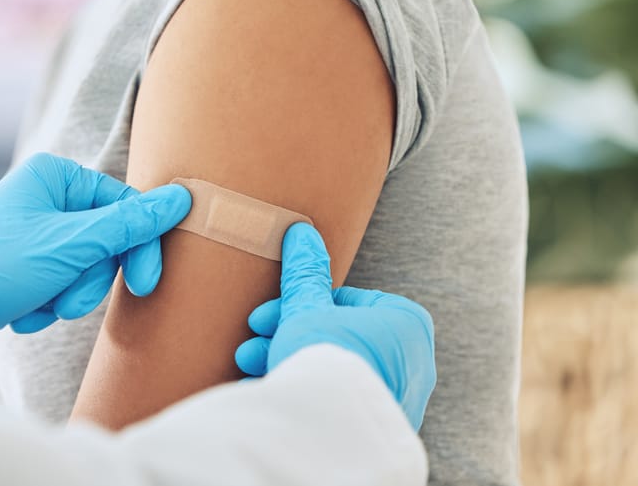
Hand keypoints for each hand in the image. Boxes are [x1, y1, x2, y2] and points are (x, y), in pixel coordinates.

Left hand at [0, 153, 191, 362]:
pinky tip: (19, 313)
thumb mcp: (70, 246)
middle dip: (88, 280)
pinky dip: (44, 305)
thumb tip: (182, 197)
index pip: (123, 207)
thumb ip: (129, 225)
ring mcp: (30, 231)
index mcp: (54, 176)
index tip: (146, 284)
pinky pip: (56, 285)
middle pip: (103, 241)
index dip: (139, 248)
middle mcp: (42, 196)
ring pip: (82, 268)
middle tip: (68, 301)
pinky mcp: (19, 264)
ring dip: (65, 296)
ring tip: (37, 307)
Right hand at [234, 223, 435, 430]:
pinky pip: (339, 401)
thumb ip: (305, 273)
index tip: (265, 314)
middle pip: (337, 336)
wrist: (330, 433)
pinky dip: (306, 392)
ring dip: (289, 362)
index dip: (298, 303)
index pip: (346, 300)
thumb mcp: (307, 308)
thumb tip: (301, 233)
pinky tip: (271, 390)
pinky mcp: (379, 430)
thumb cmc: (326, 358)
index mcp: (407, 324)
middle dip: (287, 336)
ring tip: (251, 367)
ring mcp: (399, 400)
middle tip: (252, 342)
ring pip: (335, 370)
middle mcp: (414, 362)